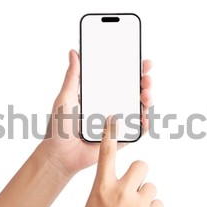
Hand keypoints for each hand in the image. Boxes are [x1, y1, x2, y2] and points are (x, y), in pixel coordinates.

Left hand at [39, 50, 152, 177]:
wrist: (59, 155)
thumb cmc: (58, 127)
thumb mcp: (65, 98)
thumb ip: (72, 77)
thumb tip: (73, 52)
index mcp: (99, 95)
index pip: (120, 79)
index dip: (133, 70)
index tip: (142, 62)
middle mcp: (110, 107)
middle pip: (133, 92)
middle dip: (144, 83)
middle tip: (146, 79)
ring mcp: (116, 123)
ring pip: (138, 110)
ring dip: (147, 101)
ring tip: (146, 96)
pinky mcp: (119, 139)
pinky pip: (136, 132)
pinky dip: (144, 125)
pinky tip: (144, 118)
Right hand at [73, 117, 162, 206]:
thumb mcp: (94, 204)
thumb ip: (107, 189)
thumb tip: (122, 183)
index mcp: (101, 187)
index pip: (106, 154)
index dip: (111, 134)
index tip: (116, 121)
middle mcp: (121, 191)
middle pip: (141, 165)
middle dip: (140, 174)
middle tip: (134, 188)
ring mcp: (137, 203)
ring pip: (151, 186)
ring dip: (145, 197)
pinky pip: (158, 203)